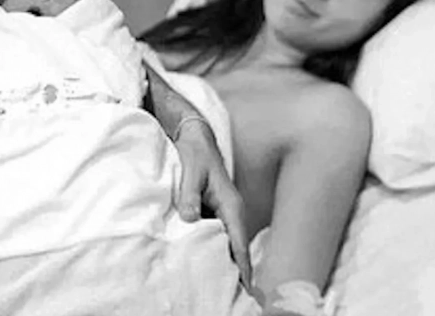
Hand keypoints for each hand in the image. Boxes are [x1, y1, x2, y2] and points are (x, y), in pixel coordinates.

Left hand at [173, 118, 251, 289]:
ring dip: (227, 263)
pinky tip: (208, 265)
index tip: (245, 287)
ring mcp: (223, 213)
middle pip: (237, 248)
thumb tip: (190, 218)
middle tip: (235, 298)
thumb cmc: (195, 153)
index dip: (242, 266)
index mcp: (231, 204)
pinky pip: (218, 236)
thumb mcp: (190, 171)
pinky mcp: (214, 212)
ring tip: (224, 289)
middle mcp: (231, 212)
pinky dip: (216, 251)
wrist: (193, 137)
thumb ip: (189, 194)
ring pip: (228, 244)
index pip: (238, 242)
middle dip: (239, 272)